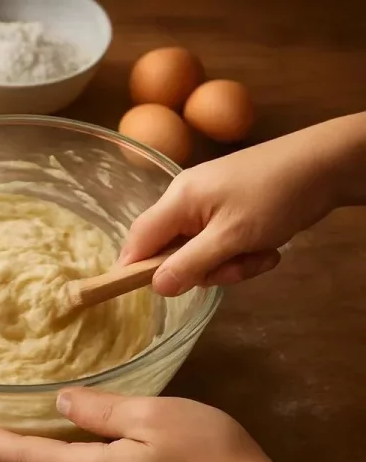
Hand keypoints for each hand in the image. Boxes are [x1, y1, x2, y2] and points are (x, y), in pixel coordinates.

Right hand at [120, 114, 365, 294]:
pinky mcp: (231, 212)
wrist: (327, 166)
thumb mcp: (230, 238)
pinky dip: (243, 254)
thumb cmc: (276, 196)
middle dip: (204, 270)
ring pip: (202, 255)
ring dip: (230, 265)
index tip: (148, 295)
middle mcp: (188, 200)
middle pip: (172, 254)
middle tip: (235, 266)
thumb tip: (155, 287)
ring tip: (259, 254)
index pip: (137, 240)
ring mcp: (211, 206)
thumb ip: (189, 265)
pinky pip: (223, 247)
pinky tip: (268, 247)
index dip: (135, 270)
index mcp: (179, 199)